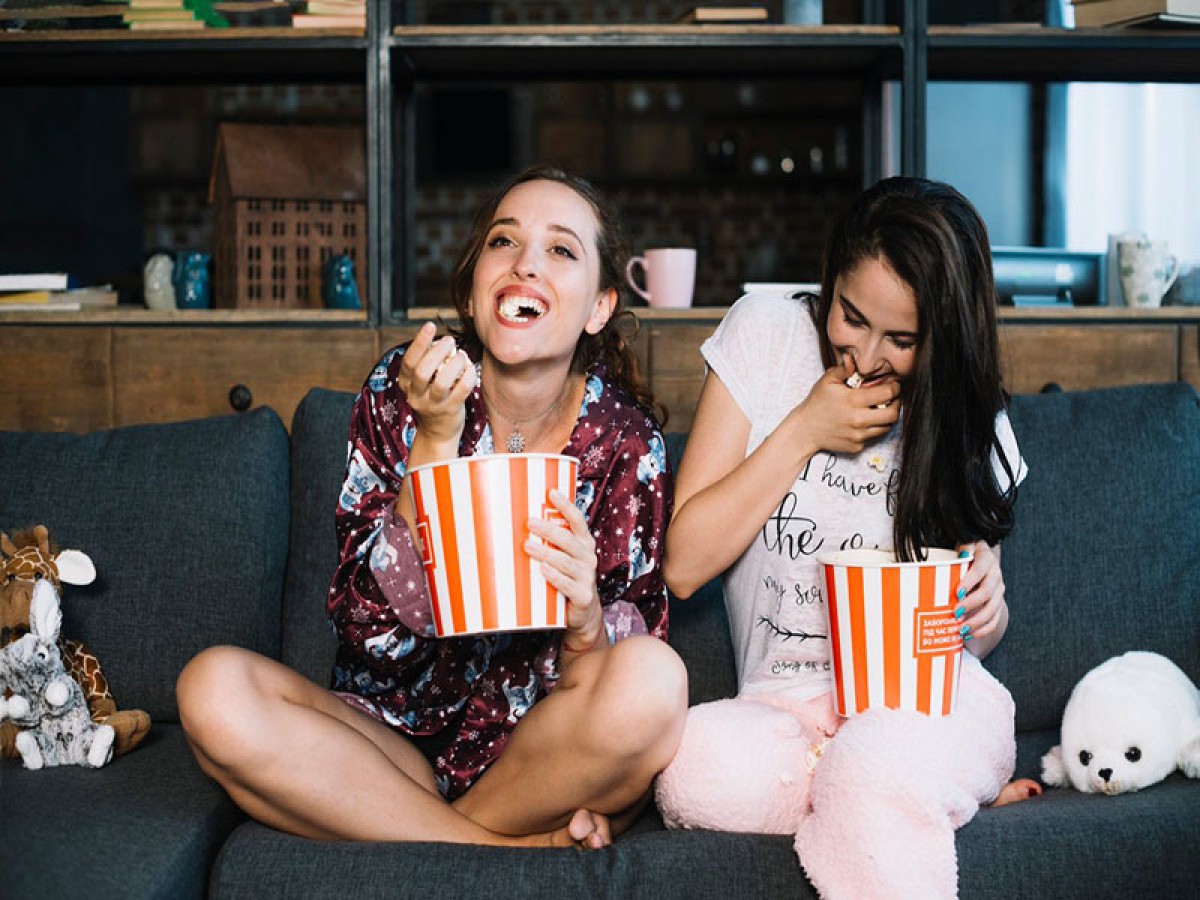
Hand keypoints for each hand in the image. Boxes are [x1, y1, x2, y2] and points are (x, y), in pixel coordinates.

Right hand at [396, 321, 475, 445]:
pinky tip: (470, 367)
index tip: (430, 326)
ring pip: (441, 382)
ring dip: (453, 364)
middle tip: (450, 341)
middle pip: (422, 371)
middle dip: (437, 351)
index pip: (409, 361)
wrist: (437, 433)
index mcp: (406, 384)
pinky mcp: (450, 411)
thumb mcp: (422, 383)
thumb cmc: (433, 399)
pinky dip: (468, 376)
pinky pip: (461, 390)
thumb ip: (428, 364)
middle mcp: (416, 395)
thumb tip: (443, 341)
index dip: (419, 342)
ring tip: (461, 355)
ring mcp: (433, 405)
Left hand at [524, 489, 604, 654]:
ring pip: (566, 562)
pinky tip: (542, 570)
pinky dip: (555, 577)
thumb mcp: (563, 557)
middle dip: (549, 529)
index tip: (551, 492)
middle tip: (529, 522)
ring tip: (527, 545)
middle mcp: (588, 557)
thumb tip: (516, 522)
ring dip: (546, 552)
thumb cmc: (567, 577)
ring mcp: (587, 577)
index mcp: (584, 543)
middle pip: (569, 540)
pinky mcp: (583, 596)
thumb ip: (550, 542)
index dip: (566, 505)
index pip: (577, 520)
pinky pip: (568, 585)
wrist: (582, 611)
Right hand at [790, 355, 900, 456]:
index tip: (893, 385)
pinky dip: (873, 429)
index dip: (894, 387)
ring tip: (879, 409)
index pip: (888, 393)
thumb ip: (844, 369)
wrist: (805, 430)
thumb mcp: (827, 381)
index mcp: (854, 400)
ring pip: (886, 427)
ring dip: (886, 417)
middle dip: (896, 404)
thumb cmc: (817, 404)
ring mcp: (858, 435)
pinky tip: (864, 421)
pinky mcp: (857, 446)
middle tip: (892, 399)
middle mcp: (859, 419)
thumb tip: (853, 359)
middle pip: (893, 414)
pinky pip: (873, 437)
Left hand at [955, 541, 1007, 649]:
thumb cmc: (968, 552)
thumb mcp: (966, 544)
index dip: (969, 582)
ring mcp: (998, 592)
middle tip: (956, 613)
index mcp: (987, 560)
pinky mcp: (997, 604)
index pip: (980, 570)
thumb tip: (962, 554)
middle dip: (971, 604)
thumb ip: (965, 546)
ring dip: (977, 621)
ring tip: (961, 629)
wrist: (982, 558)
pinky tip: (970, 635)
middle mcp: (996, 576)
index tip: (957, 592)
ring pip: (992, 609)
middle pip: (987, 593)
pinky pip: (995, 620)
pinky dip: (983, 629)